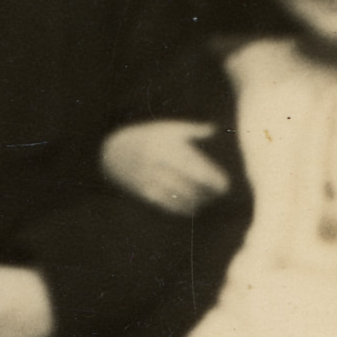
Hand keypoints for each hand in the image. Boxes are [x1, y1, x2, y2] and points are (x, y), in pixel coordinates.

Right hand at [101, 120, 229, 214]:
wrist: (112, 151)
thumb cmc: (146, 137)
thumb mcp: (166, 128)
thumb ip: (192, 130)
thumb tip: (215, 129)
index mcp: (166, 147)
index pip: (195, 168)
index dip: (212, 179)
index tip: (225, 185)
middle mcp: (157, 164)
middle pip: (190, 184)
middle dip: (207, 193)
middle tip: (218, 195)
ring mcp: (149, 179)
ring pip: (180, 196)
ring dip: (197, 201)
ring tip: (207, 201)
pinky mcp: (144, 192)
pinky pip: (167, 204)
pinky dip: (182, 208)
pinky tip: (193, 208)